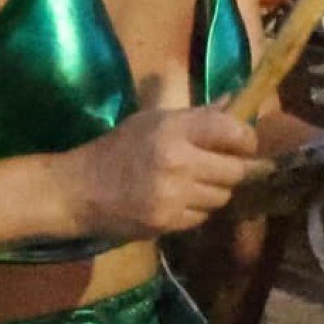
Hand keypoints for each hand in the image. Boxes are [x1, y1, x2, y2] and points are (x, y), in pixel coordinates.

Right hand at [57, 108, 262, 239]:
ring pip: (222, 196)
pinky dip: (197, 210)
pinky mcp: (167, 222)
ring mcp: (173, 195)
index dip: (245, 139)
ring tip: (194, 183)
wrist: (78, 191)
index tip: (243, 143)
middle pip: (235, 170)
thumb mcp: (153, 121)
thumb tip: (234, 101)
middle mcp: (178, 161)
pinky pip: (202, 217)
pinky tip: (178, 200)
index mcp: (173, 129)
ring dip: (215, 191)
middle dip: (233, 168)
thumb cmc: (117, 150)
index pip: (233, 131)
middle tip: (221, 166)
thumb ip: (197, 115)